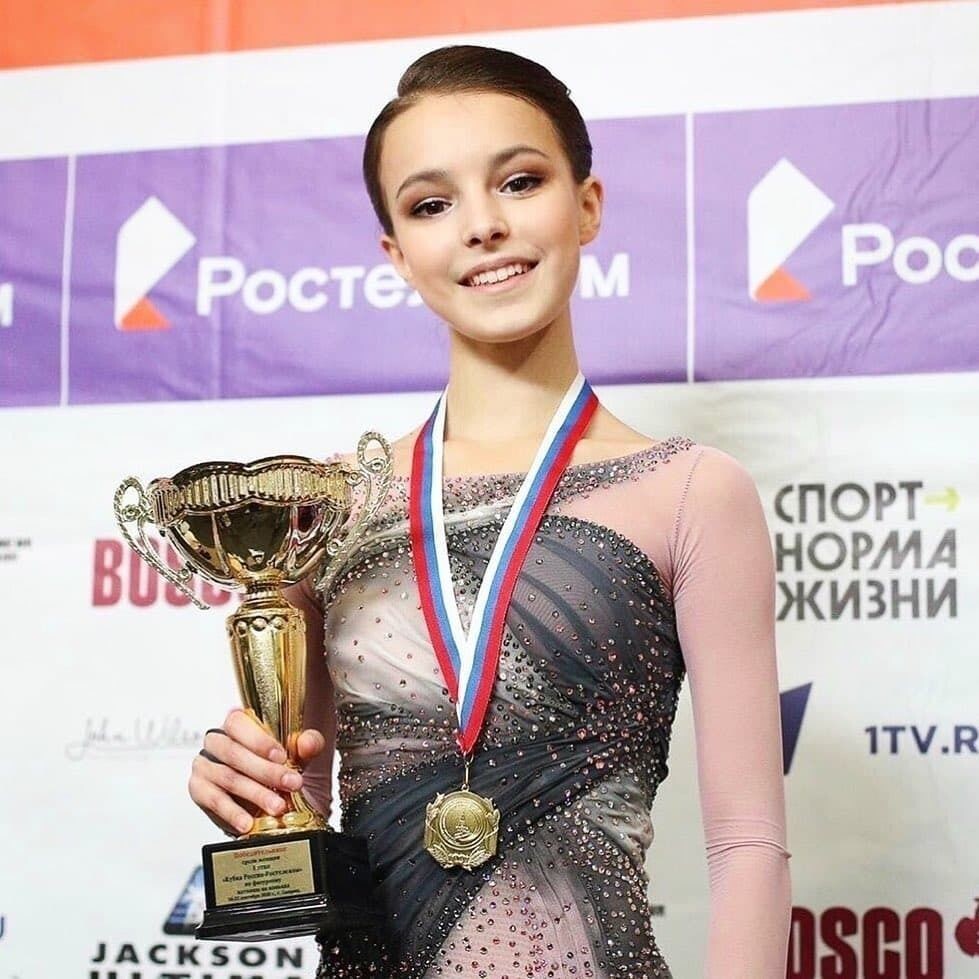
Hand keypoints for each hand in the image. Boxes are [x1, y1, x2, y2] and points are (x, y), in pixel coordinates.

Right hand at [188, 708, 325, 836]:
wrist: (269, 806)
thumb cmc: (280, 773)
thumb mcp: (300, 757)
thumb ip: (308, 744)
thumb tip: (307, 743)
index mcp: (238, 725)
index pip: (238, 722)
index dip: (258, 739)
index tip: (281, 756)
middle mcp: (217, 741)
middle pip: (233, 751)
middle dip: (265, 770)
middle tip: (291, 784)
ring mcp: (204, 765)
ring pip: (227, 777)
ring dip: (255, 793)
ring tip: (277, 806)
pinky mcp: (198, 790)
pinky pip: (212, 800)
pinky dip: (232, 812)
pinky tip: (248, 822)